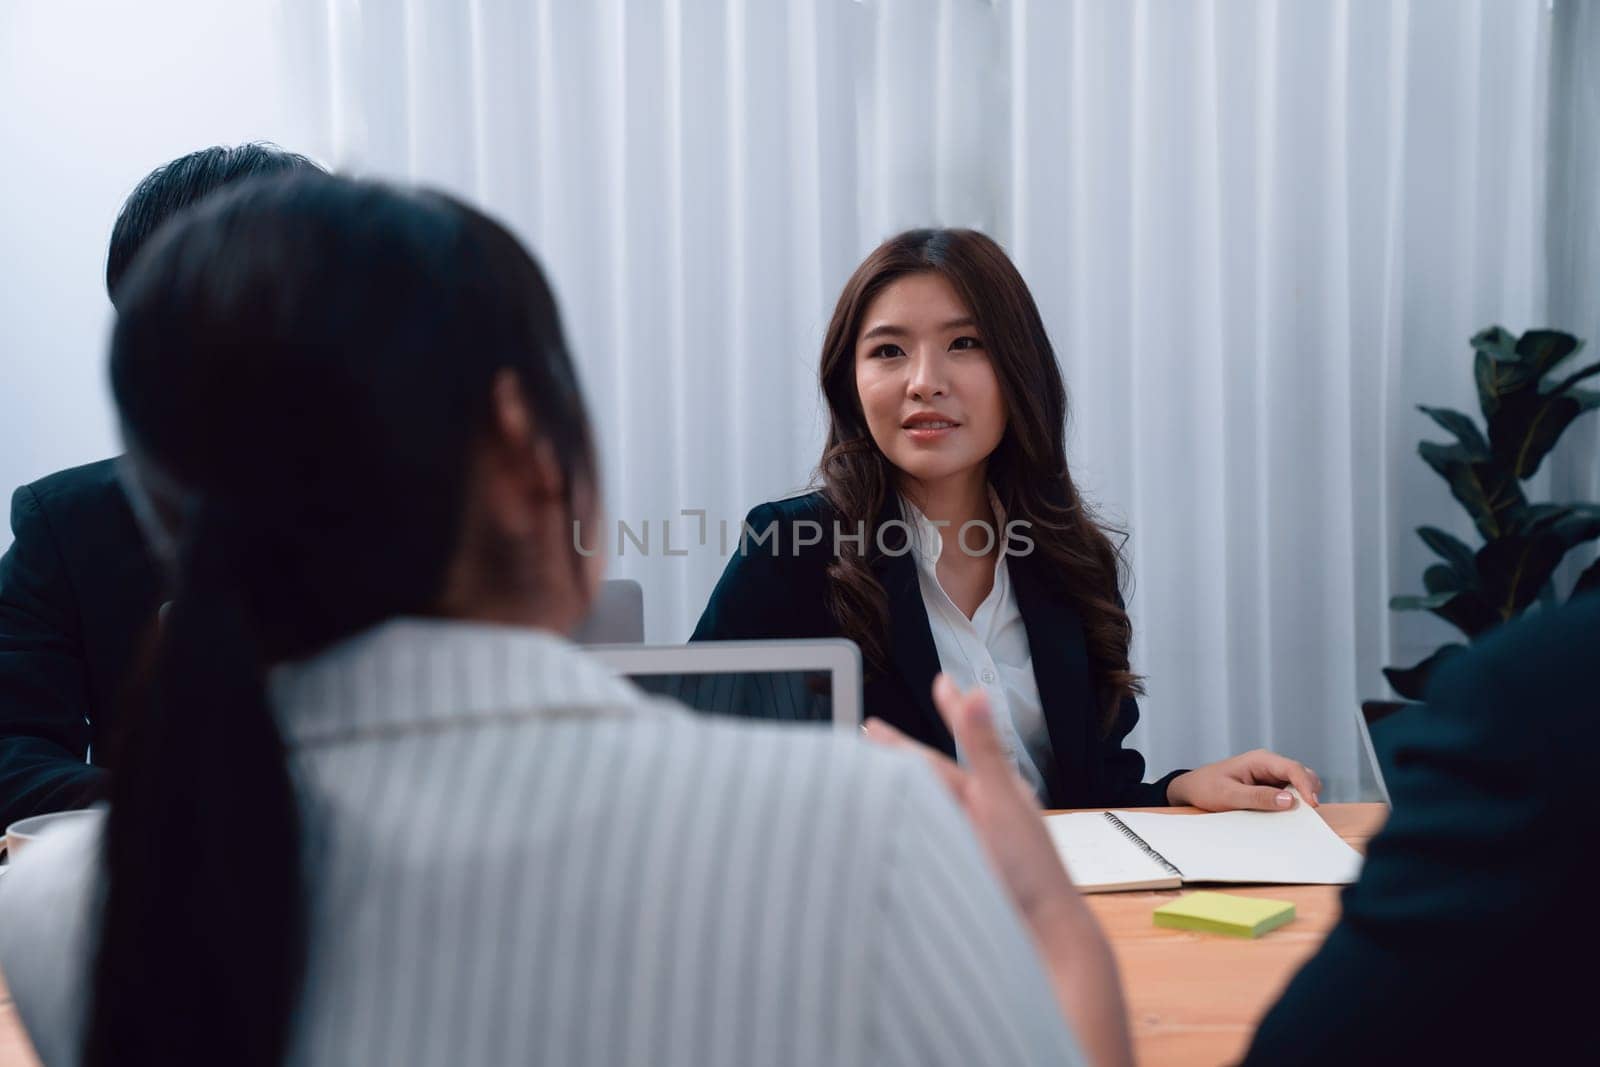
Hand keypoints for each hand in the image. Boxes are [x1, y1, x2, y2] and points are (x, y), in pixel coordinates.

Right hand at [864, 675, 1075, 925]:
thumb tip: (977, 696)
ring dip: (898, 787)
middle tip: (870, 730)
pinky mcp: (958, 869)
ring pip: (925, 804)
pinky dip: (904, 825)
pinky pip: (924, 838)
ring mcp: (969, 841)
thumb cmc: (1033, 870)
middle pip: (933, 774)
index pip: (962, 741)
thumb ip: (986, 750)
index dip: (951, 711)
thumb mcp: (1003, 801)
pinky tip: (886, 827)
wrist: (1042, 937)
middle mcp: (982, 812)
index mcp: (997, 790)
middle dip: (901, 751)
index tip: (941, 682)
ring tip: (869, 772)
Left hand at [1166, 749, 1322, 810]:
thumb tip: (1289, 800)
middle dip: (1308, 791)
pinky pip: (1289, 793)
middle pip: (1302, 774)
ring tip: (1295, 816)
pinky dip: (1292, 803)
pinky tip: (1286, 815)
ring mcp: (1271, 776)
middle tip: (1306, 814)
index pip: (1293, 768)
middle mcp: (1269, 765)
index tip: (1313, 805)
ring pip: (1299, 784)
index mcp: (1261, 760)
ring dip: (1301, 798)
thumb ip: (1258, 797)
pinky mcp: (1270, 787)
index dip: (1306, 785)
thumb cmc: (1207, 788)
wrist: (1192, 789)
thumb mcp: (1230, 795)